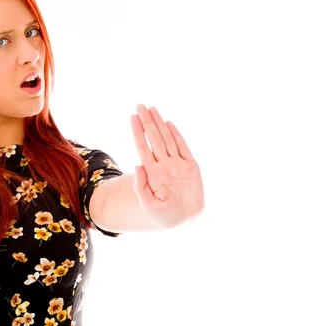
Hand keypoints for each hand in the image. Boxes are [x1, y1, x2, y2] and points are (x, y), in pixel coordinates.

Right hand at [130, 104, 203, 227]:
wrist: (190, 219)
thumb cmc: (165, 214)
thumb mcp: (148, 206)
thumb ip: (141, 187)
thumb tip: (137, 166)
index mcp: (155, 175)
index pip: (143, 148)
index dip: (138, 131)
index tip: (133, 117)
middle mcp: (167, 166)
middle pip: (155, 139)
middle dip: (147, 121)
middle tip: (140, 106)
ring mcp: (180, 164)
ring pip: (168, 138)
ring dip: (159, 122)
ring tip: (152, 109)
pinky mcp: (192, 165)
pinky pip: (183, 145)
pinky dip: (175, 133)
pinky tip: (167, 122)